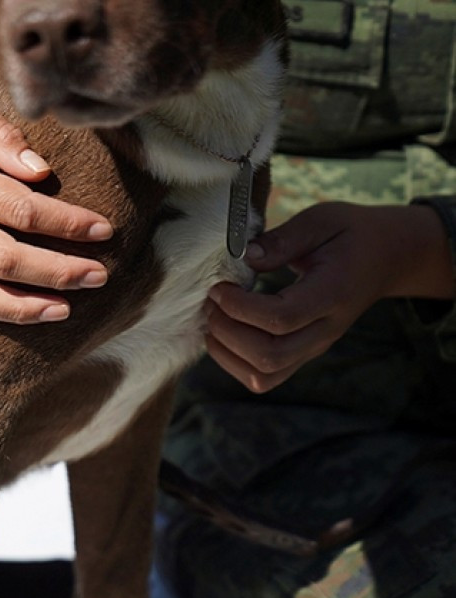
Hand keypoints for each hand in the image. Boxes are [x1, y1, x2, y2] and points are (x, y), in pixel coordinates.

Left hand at [205, 202, 453, 391]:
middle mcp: (325, 330)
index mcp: (333, 295)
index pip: (281, 319)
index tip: (218, 286)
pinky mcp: (302, 353)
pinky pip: (264, 376)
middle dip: (228, 332)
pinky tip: (222, 334)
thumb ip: (282, 239)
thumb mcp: (321, 221)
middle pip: (270, 356)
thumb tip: (244, 256)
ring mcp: (314, 346)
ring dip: (227, 352)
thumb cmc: (349, 235)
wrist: (385, 257)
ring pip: (264, 375)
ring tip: (213, 318)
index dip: (240, 307)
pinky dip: (234, 363)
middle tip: (211, 302)